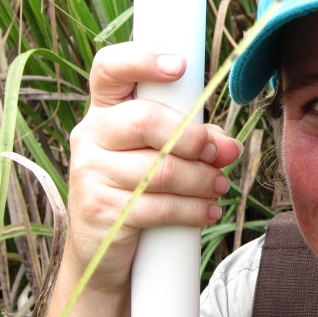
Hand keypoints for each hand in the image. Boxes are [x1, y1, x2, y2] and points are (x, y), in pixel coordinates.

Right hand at [65, 42, 242, 294]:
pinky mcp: (99, 211)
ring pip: (160, 169)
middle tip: (218, 153)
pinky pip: (157, 206)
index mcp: (105, 110)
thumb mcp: (163, 156)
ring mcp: (89, 173)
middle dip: (192, 137)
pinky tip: (207, 211)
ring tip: (218, 186)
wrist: (102, 256)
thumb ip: (196, 139)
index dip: (142, 60)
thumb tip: (228, 145)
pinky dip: (192, 210)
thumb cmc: (139, 192)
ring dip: (201, 180)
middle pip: (144, 120)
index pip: (109, 69)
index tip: (180, 66)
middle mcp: (90, 135)